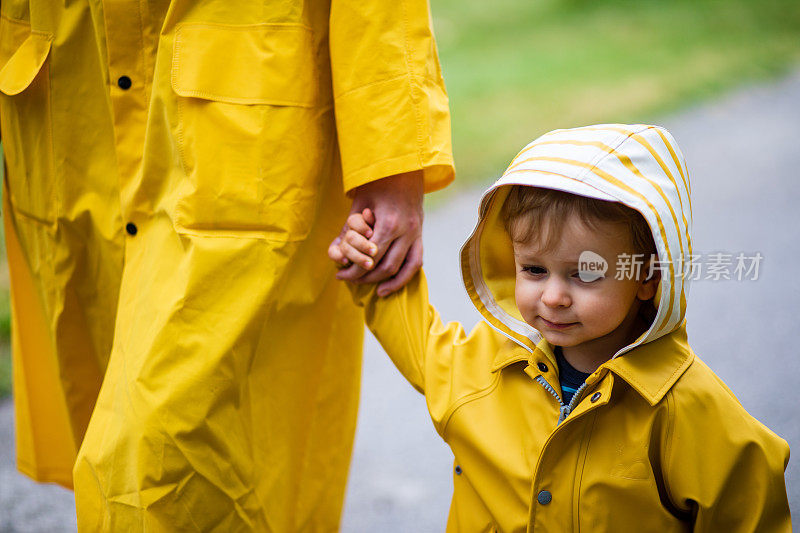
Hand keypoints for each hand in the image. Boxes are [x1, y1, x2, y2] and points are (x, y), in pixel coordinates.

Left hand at [329, 171, 423, 296]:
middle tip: (349, 279)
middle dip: (365, 278)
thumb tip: (335, 253)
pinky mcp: (420, 234)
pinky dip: (404, 277)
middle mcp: (406, 231)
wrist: (404, 168)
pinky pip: (416, 262)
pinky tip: (391, 286)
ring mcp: (416, 234)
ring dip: (386, 282)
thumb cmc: (378, 183)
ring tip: (371, 289)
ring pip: (403, 268)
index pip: (370, 257)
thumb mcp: (359, 203)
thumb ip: (348, 229)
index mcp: (389, 223)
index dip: (354, 270)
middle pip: (385, 267)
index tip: (340, 274)